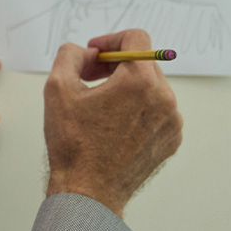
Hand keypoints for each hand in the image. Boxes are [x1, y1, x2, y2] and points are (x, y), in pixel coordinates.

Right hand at [43, 29, 182, 217]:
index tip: (93, 54)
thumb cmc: (73, 143)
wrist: (88, 191)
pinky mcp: (171, 140)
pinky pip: (157, 110)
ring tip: (99, 106)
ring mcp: (172, 122)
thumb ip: (71, 55)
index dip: (109, 39)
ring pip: (151, 87)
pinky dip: (137, 109)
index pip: (136, 38)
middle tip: (88, 78)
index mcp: (140, 82)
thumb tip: (86, 52)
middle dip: (114, 64)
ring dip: (126, 87)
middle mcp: (164, 99)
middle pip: (143, 62)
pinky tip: (112, 124)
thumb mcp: (57, 88)